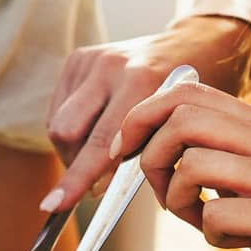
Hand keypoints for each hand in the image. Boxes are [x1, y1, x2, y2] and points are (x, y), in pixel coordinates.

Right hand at [43, 15, 250, 211]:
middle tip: (95, 179)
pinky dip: (73, 129)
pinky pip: (58, 109)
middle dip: (74, 164)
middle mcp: (111, 66)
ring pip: (57, 124)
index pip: (98, 143)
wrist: (196, 44)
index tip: (53, 206)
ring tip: (100, 152)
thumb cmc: (192, 96)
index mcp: (141, 82)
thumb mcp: (179, 126)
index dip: (77, 179)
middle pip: (66, 133)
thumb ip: (143, 154)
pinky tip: (97, 127)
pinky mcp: (79, 58)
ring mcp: (92, 59)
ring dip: (72, 149)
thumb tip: (96, 187)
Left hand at [116, 83, 250, 250]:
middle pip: (185, 119)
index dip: (143, 117)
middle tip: (162, 192)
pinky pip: (215, 215)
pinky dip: (210, 233)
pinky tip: (235, 241)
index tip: (124, 148)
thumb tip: (145, 143)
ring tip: (200, 219)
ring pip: (194, 165)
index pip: (190, 93)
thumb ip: (212, 155)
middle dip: (151, 157)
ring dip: (178, 200)